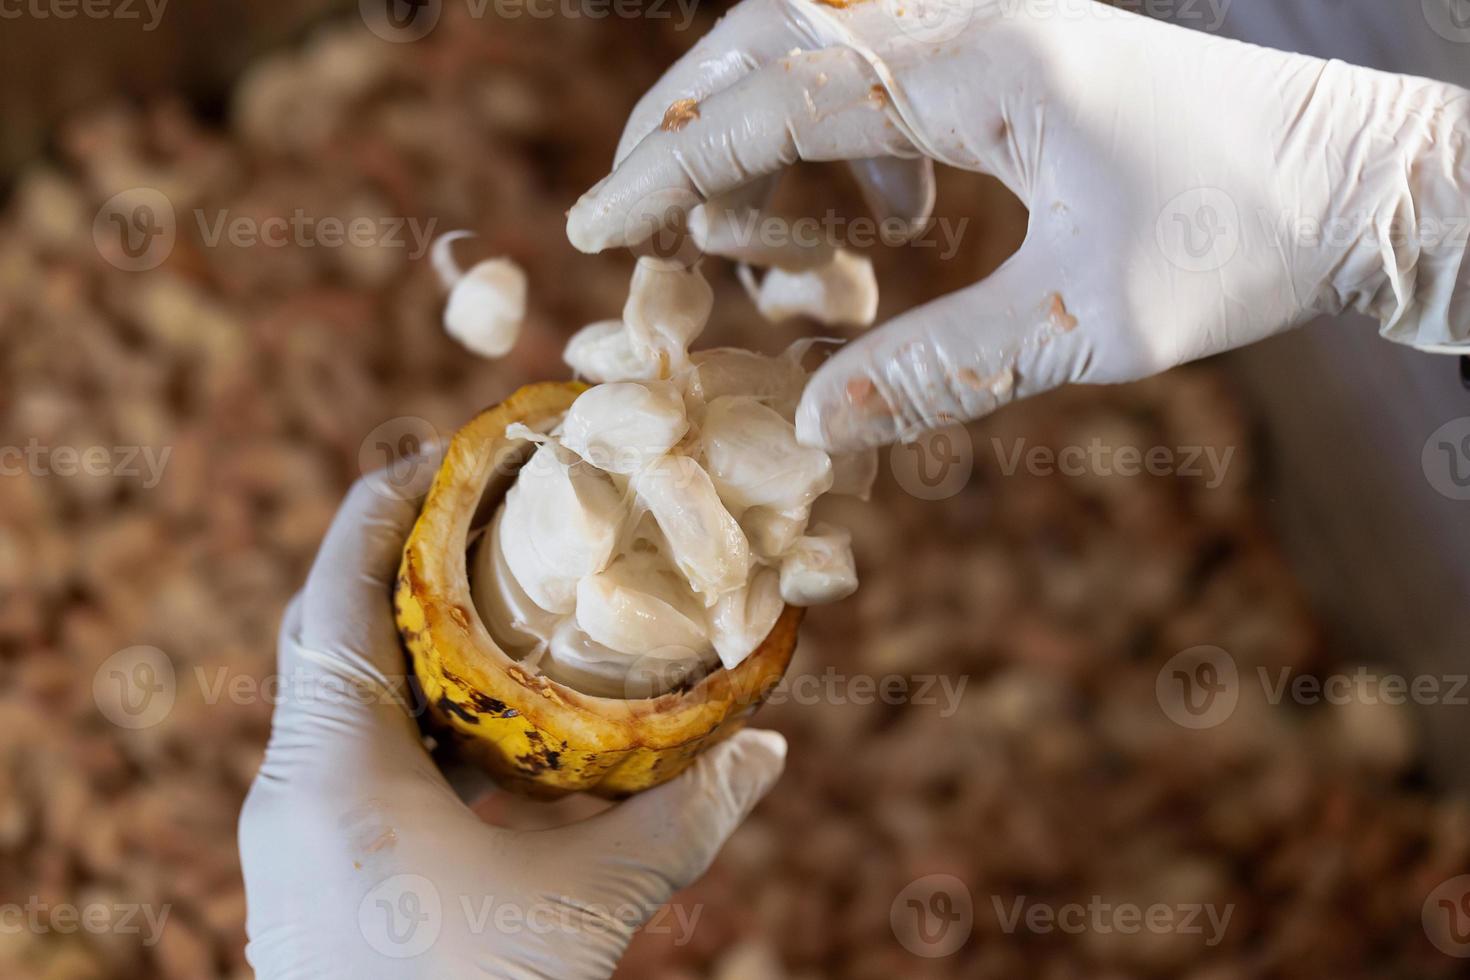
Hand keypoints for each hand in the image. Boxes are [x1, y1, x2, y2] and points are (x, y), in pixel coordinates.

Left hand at [238, 461, 785, 978]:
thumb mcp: (586, 908)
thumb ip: (683, 821)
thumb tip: (767, 747)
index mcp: (333, 773)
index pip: (335, 596)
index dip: (383, 509)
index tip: (446, 454)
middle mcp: (295, 791)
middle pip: (337, 633)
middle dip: (407, 563)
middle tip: (490, 512)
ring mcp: (298, 834)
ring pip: (345, 697)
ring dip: (413, 642)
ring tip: (496, 598)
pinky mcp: (318, 872)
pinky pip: (358, 757)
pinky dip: (419, 718)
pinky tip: (490, 722)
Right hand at [567, 0, 1469, 450]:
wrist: (1366, 179)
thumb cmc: (1245, 238)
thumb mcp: (1089, 320)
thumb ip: (941, 364)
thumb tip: (812, 423)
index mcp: (988, 66)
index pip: (781, 97)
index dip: (675, 168)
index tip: (597, 224)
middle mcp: (980, 17)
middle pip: (775, 31)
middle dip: (686, 120)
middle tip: (636, 209)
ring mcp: (999, 22)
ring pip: (823, 39)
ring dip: (758, 128)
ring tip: (751, 236)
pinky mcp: (1019, 51)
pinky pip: (887, 70)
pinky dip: (840, 140)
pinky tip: (879, 223)